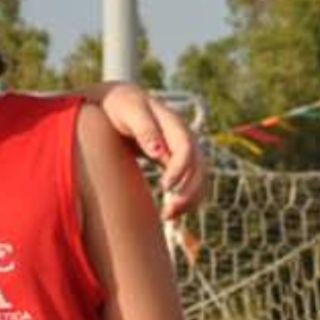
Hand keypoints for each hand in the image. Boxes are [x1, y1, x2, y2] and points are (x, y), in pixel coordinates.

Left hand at [95, 81, 205, 218]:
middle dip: (189, 191)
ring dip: (190, 199)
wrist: (120, 102)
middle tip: (169, 212)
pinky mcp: (176, 161)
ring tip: (168, 217)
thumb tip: (158, 151)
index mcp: (173, 123)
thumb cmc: (120, 106)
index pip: (186, 148)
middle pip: (199, 166)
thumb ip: (143, 129)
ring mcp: (183, 149)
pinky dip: (185, 199)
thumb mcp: (128, 112)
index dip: (180, 169)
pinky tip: (169, 214)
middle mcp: (184, 137)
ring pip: (198, 177)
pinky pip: (190, 182)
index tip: (165, 188)